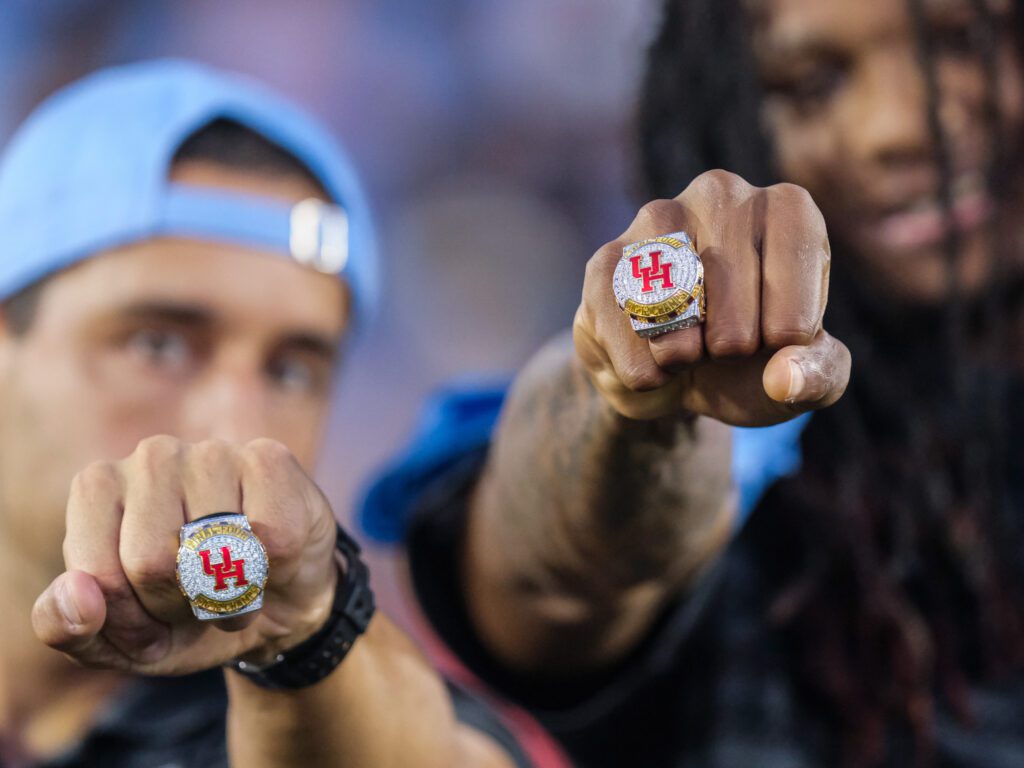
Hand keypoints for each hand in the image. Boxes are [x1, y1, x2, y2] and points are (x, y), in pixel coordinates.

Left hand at [32, 437, 338, 673]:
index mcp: (96, 489)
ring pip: (215, 552)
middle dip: (181, 607)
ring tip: (237, 581)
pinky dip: (275, 572)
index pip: (98, 578)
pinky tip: (272, 562)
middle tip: (200, 600)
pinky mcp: (270, 460)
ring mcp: (214, 452)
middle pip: (153, 564)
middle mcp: (151, 457)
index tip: (152, 618)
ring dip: (233, 596)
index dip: (132, 622)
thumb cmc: (188, 614)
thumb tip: (78, 594)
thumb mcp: (119, 641)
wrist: (277, 601)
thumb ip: (67, 627)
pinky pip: (273, 541)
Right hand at [574, 170, 850, 424]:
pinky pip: (625, 333)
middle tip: (726, 345)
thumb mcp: (806, 374)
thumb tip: (784, 379)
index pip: (794, 283)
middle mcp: (721, 193)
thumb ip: (818, 375)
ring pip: (673, 309)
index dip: (786, 331)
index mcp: (785, 210)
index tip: (778, 339)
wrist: (678, 373)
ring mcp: (655, 218)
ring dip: (682, 356)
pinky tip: (652, 358)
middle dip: (732, 348)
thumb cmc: (754, 360)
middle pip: (733, 304)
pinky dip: (643, 370)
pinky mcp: (606, 261)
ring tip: (689, 349)